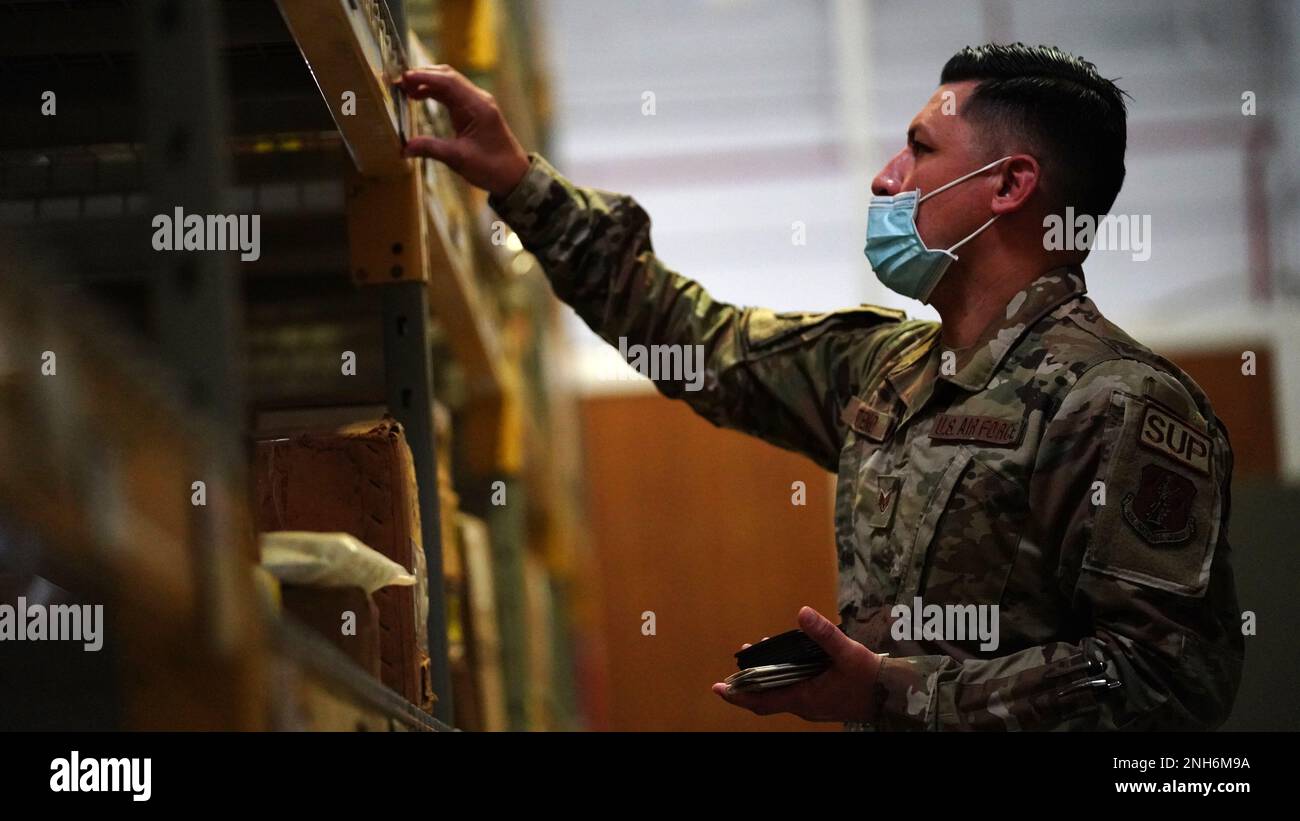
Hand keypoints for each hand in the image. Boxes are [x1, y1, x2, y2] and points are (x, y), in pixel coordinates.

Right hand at [398, 65, 530, 196]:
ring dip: (427, 82)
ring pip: (449, 83)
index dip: (424, 77)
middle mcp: (478, 99)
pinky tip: (419, 97)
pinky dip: (435, 92)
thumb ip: (430, 149)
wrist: (514, 176)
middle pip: (447, 76)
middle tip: (399, 82)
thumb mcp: (458, 159)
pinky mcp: (475, 110)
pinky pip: (453, 93)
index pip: (447, 81)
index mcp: (477, 107)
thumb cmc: (491, 167)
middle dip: (422, 75)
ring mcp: (478, 103)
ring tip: (405, 90)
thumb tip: (404, 147)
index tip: (403, 78)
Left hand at [712, 606, 882, 722]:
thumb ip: (823, 633)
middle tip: (738, 665)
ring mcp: (812, 706)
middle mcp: (804, 706)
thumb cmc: (870, 678)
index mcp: (804, 698)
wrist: (893, 696)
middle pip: (766, 698)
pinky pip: (793, 692)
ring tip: (759, 657)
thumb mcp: (846, 652)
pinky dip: (782, 679)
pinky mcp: (821, 701)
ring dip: (766, 679)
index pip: (762, 700)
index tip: (718, 687)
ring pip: (780, 695)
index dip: (738, 695)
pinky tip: (786, 662)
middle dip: (749, 683)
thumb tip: (802, 612)